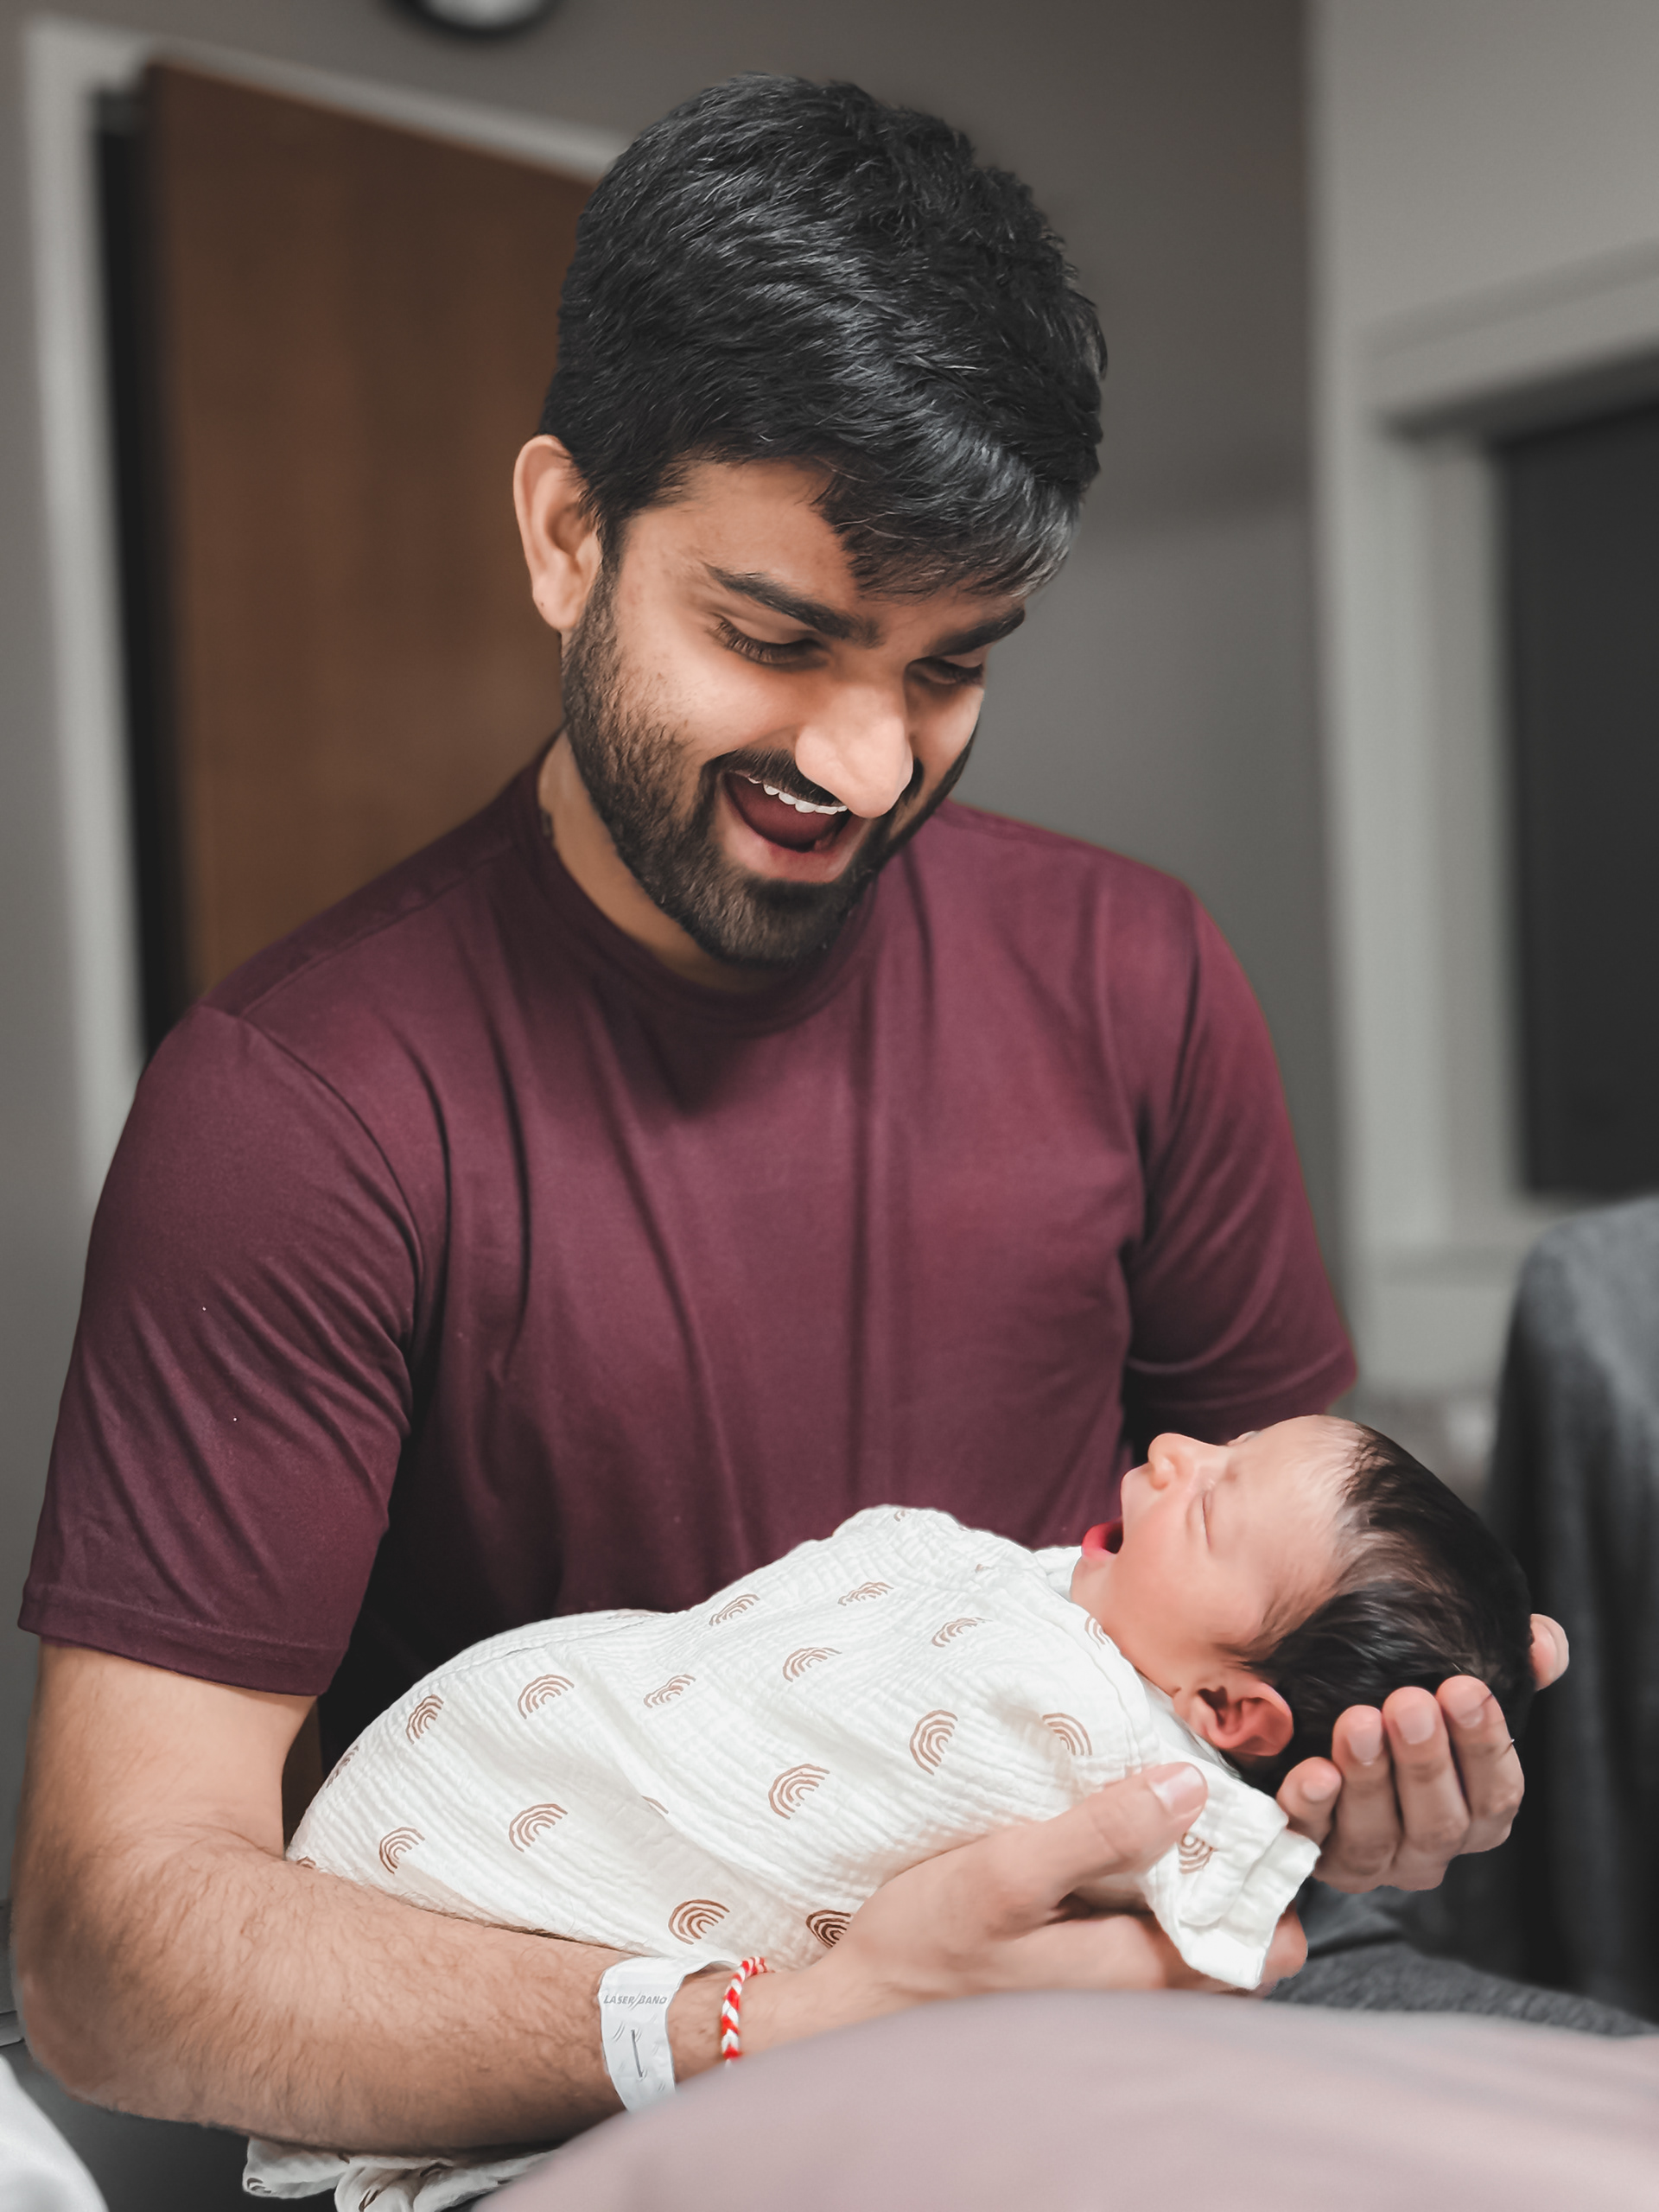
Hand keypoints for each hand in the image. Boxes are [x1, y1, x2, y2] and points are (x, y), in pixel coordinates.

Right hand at [740, 1763, 1304, 2061]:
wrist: (861, 2008)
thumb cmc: (928, 1942)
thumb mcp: (1007, 1871)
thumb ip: (1100, 1832)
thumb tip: (1190, 1787)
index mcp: (1142, 1972)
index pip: (1267, 1943)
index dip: (1280, 1876)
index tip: (1268, 1807)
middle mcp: (1144, 1997)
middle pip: (1242, 1941)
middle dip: (1249, 1873)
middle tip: (1231, 1795)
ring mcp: (1114, 1996)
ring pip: (1199, 1942)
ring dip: (1205, 1881)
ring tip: (1185, 1808)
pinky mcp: (1082, 1982)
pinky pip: (1153, 1941)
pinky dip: (1160, 1895)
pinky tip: (1129, 1844)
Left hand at [1276, 1613, 1568, 1892]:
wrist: (1308, 1711)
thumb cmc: (1400, 1697)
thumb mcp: (1453, 1675)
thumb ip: (1514, 1660)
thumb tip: (1544, 1647)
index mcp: (1475, 1812)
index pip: (1497, 1795)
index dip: (1485, 1745)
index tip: (1464, 1689)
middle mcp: (1427, 1847)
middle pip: (1439, 1822)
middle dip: (1425, 1763)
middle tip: (1409, 1704)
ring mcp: (1369, 1858)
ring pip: (1375, 1836)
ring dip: (1368, 1779)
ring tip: (1358, 1723)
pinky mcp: (1310, 1851)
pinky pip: (1310, 1839)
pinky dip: (1312, 1807)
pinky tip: (1313, 1772)